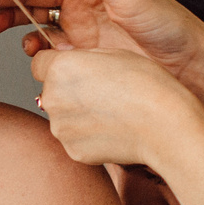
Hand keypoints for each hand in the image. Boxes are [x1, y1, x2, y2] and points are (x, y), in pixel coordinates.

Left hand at [29, 46, 203, 170]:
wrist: (164, 126)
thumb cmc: (147, 86)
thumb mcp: (114, 54)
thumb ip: (83, 58)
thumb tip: (69, 65)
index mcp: (60, 69)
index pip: (39, 63)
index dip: (57, 65)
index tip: (74, 70)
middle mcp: (52, 98)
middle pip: (50, 91)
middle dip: (68, 91)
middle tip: (101, 93)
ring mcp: (61, 128)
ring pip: (62, 116)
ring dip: (78, 114)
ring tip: (110, 113)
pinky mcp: (73, 151)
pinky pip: (75, 139)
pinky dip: (88, 136)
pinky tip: (112, 130)